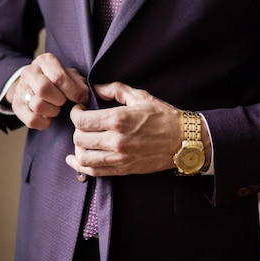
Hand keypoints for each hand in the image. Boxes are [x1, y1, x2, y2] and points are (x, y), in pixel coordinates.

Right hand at [8, 53, 88, 129]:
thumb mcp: (70, 75)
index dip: (73, 91)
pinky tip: (48, 117)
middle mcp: (30, 72)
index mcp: (45, 61)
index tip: (82, 99)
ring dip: (52, 111)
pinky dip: (44, 122)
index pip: (58, 76)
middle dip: (59, 100)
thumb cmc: (57, 80)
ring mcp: (21, 89)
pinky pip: (31, 120)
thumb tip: (84, 95)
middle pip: (44, 89)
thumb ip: (79, 82)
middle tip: (64, 102)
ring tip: (55, 108)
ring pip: (37, 105)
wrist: (34, 84)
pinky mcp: (16, 105)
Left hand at [65, 82, 181, 175]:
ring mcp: (119, 157)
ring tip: (83, 139)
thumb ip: (115, 89)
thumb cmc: (164, 116)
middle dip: (77, 129)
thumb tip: (96, 88)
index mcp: (118, 119)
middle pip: (79, 138)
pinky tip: (75, 159)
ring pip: (83, 157)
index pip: (81, 120)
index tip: (79, 109)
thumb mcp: (140, 96)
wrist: (184, 140)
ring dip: (78, 148)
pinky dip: (80, 167)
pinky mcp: (123, 170)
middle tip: (83, 123)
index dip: (75, 113)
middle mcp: (116, 140)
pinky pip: (94, 172)